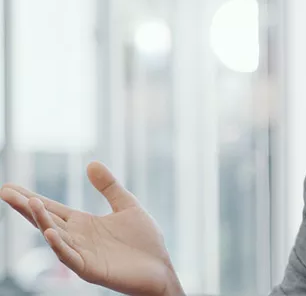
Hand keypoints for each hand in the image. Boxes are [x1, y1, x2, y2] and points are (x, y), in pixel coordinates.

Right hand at [0, 162, 181, 295]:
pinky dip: (59, 246)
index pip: (52, 208)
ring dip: (42, 221)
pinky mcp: (90, 269)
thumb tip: (91, 163)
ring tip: (30, 204)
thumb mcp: (127, 206)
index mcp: (83, 224)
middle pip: (46, 220)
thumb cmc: (145, 241)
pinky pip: (70, 257)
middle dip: (26, 206)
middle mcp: (77, 238)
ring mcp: (82, 254)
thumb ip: (109, 187)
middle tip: (5, 191)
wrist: (161, 268)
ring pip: (55, 237)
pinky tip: (49, 233)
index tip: (9, 186)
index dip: (31, 198)